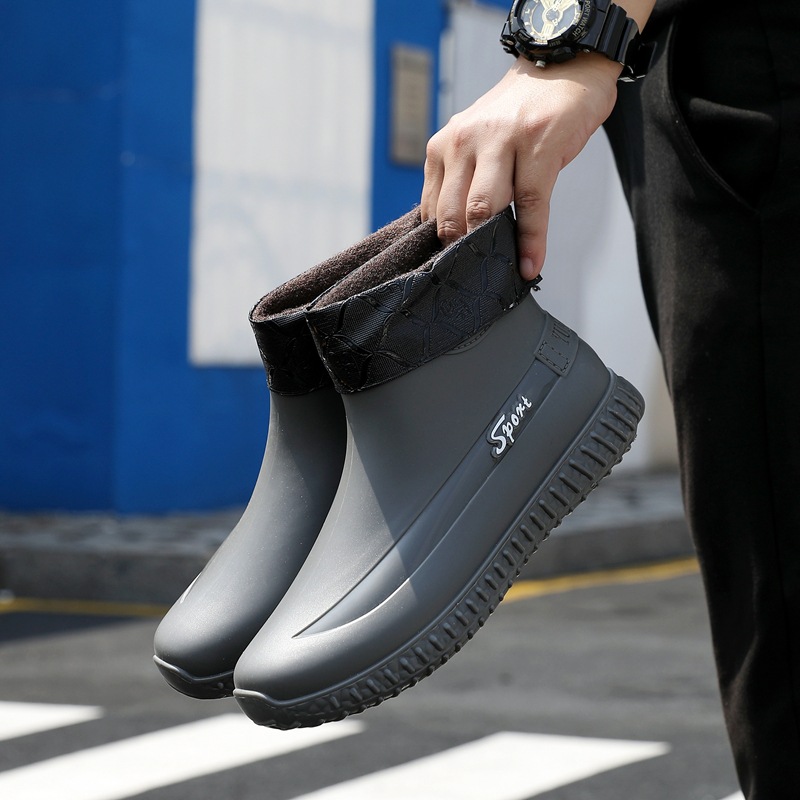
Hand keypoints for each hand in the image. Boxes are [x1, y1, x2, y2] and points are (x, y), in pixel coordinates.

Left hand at [420, 53, 620, 280]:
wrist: (563, 66)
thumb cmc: (519, 117)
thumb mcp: (477, 145)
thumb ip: (462, 183)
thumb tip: (457, 237)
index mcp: (444, 147)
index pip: (432, 209)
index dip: (441, 246)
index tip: (450, 272)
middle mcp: (465, 141)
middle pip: (452, 213)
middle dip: (461, 251)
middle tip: (473, 277)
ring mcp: (502, 141)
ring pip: (483, 208)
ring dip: (490, 247)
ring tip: (497, 272)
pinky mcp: (539, 145)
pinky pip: (530, 204)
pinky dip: (531, 241)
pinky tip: (530, 263)